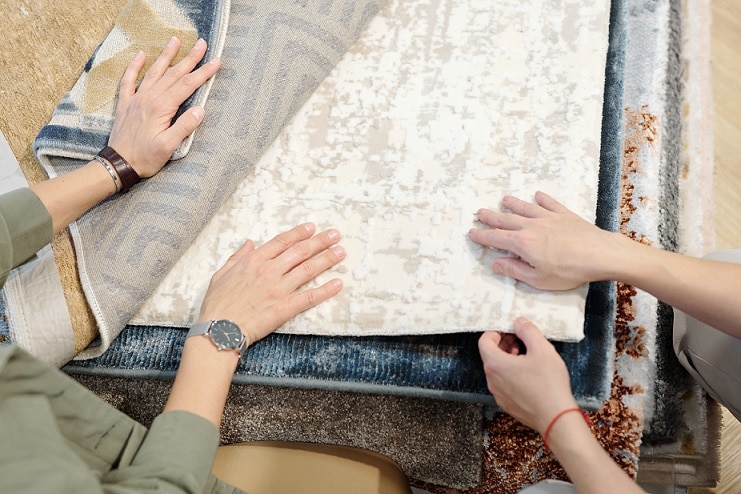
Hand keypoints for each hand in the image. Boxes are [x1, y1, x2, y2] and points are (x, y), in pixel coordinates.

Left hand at [107, 37, 221, 176]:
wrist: (118, 164)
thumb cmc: (146, 158)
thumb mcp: (169, 146)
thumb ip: (184, 127)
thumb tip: (200, 110)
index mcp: (161, 108)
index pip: (187, 85)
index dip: (203, 73)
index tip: (216, 62)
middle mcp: (148, 99)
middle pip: (173, 74)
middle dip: (189, 58)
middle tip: (201, 43)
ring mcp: (136, 99)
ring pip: (154, 72)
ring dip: (166, 55)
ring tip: (175, 40)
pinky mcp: (126, 104)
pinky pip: (129, 80)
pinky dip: (134, 66)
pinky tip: (140, 55)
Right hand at [197, 223, 344, 346]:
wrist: (219, 329)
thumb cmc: (217, 304)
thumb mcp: (221, 274)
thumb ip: (237, 257)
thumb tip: (249, 243)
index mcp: (253, 261)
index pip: (281, 242)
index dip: (299, 233)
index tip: (312, 227)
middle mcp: (269, 271)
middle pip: (300, 252)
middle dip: (320, 241)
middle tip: (335, 235)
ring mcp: (279, 289)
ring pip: (308, 270)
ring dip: (327, 259)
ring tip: (341, 252)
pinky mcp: (285, 308)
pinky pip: (309, 297)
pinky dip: (325, 290)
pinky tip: (338, 283)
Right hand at [469, 191, 619, 289]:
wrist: (600, 254)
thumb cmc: (569, 271)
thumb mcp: (538, 279)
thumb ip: (514, 270)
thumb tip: (495, 263)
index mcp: (522, 243)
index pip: (496, 238)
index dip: (482, 236)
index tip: (471, 232)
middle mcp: (531, 226)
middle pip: (506, 220)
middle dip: (491, 217)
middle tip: (479, 213)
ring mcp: (548, 218)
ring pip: (525, 208)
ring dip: (513, 204)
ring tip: (503, 199)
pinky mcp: (564, 215)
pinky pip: (550, 204)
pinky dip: (542, 199)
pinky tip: (538, 195)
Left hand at [478, 317, 576, 433]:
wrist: (556, 418)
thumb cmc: (549, 383)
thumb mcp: (542, 349)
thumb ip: (528, 331)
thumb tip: (519, 322)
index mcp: (495, 364)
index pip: (484, 341)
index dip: (496, 332)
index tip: (511, 331)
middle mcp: (491, 379)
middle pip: (489, 355)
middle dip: (503, 344)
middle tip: (521, 341)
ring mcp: (498, 394)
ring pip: (497, 370)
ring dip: (508, 359)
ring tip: (527, 356)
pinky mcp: (506, 404)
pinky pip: (503, 383)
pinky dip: (511, 374)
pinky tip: (530, 375)